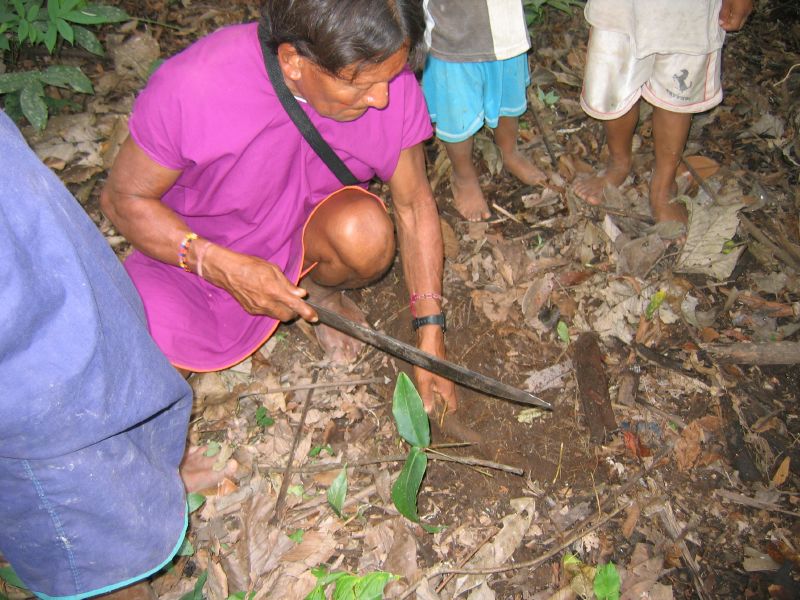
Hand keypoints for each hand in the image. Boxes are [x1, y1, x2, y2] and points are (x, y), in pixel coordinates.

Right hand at [202, 244, 317, 322]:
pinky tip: (265, 296)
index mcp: (274, 291)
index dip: (307, 313)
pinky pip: (266, 313)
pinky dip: (270, 308)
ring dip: (281, 310)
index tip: (314, 318)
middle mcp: (266, 303)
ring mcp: (257, 309)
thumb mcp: (273, 269)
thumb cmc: (251, 266)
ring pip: (276, 316)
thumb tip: (301, 294)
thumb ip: (288, 284)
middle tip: (293, 302)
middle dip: (293, 312)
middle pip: (287, 317)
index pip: (295, 306)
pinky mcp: (250, 310)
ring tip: (277, 296)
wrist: (228, 271)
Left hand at [413, 326, 457, 413]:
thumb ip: (426, 397)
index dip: (446, 415)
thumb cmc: (427, 361)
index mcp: (447, 390)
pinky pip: (438, 386)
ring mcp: (445, 379)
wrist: (429, 341)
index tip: (436, 418)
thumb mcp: (424, 381)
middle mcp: (449, 385)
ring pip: (441, 394)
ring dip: (433, 398)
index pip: (452, 408)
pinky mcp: (440, 373)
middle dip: (438, 407)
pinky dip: (432, 390)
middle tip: (426, 411)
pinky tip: (422, 389)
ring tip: (422, 401)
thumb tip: (428, 412)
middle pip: (446, 402)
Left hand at [719, 0, 752, 31]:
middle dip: (730, 25)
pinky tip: (731, 9)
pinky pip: (742, 13)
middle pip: (739, 25)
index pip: (734, 27)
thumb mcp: (726, 3)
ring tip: (725, 14)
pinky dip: (736, 14)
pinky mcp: (749, 4)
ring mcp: (749, 8)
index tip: (720, 22)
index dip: (726, 27)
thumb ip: (724, 14)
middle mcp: (747, 13)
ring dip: (733, 19)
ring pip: (741, 19)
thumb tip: (721, 23)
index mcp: (741, 14)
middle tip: (722, 20)